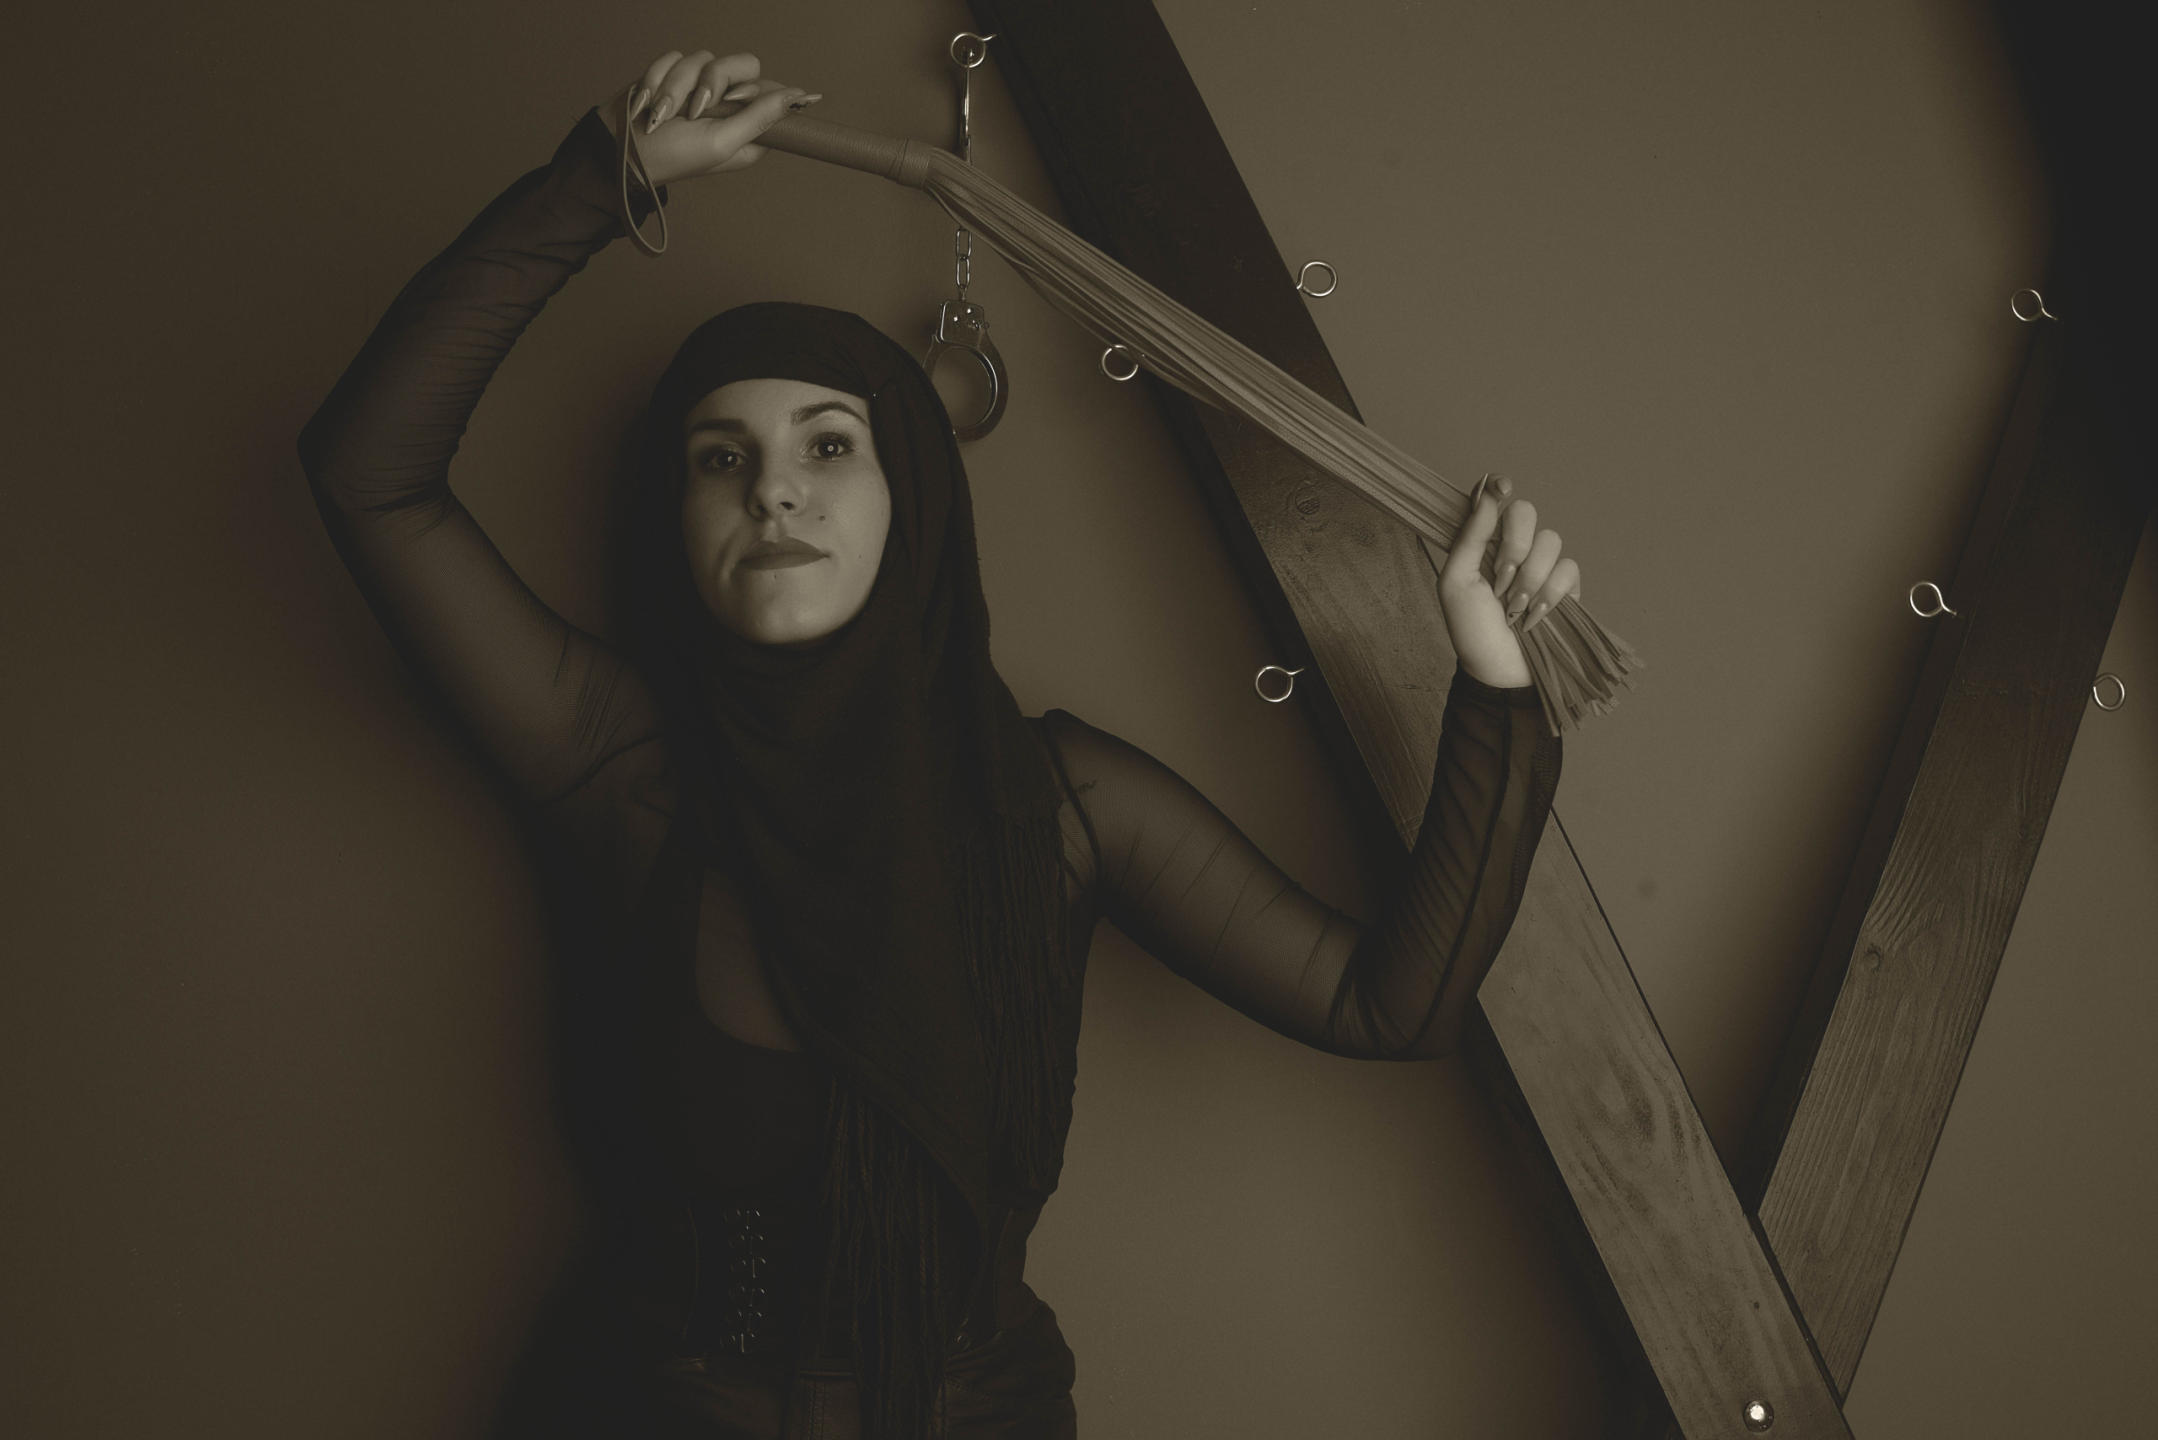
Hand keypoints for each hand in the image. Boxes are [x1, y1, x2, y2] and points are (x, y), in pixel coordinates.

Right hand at [596, 50, 821, 187]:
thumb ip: (760, 117)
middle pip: (741, 65)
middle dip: (712, 80)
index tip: (731, 102)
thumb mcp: (722, 141)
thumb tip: (799, 96)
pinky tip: (649, 101)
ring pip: (703, 59)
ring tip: (662, 113)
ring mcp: (700, 90)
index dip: (752, 91)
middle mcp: (727, 107)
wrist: (618, 150)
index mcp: (747, 129)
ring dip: (677, 86)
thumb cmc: (671, 156)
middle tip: (695, 107)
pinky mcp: (673, 77)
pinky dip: (658, 78)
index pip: (771, 90)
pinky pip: (675, 56)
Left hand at [1435, 476, 1582, 689]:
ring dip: (1530, 579)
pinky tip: (1535, 618)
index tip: (1503, 486)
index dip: (1499, 486)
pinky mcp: (1566, 588)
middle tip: (1500, 578)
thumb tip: (1485, 493)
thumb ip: (1469, 537)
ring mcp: (1542, 567)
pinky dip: (1551, 594)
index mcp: (1483, 544)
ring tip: (1514, 610)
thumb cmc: (1472, 631)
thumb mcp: (1456, 584)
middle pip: (1527, 512)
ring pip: (1550, 541)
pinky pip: (1569, 568)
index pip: (1495, 501)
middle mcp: (1514, 549)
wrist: (1500, 672)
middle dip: (1514, 545)